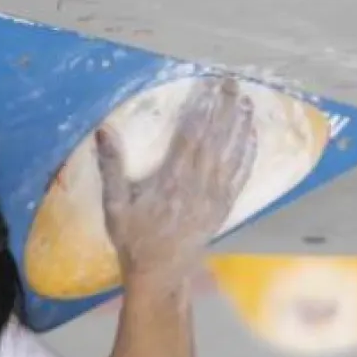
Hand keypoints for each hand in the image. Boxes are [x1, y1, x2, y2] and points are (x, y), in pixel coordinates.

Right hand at [95, 77, 256, 290]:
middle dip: (223, 108)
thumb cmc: (133, 238)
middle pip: (215, 139)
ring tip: (245, 100)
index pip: (190, 136)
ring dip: (239, 125)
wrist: (159, 273)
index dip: (200, 109)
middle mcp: (198, 186)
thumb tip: (103, 131)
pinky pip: (240, 176)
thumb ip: (111, 167)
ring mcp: (214, 197)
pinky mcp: (223, 207)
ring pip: (231, 154)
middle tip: (231, 82)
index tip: (207, 86)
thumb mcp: (114, 205)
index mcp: (171, 181)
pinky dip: (248, 154)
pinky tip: (252, 136)